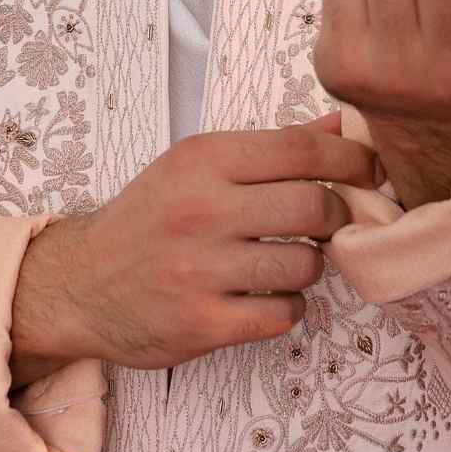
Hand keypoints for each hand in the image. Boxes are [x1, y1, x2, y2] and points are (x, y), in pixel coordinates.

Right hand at [47, 112, 383, 370]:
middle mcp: (202, 210)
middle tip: (326, 224)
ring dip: (309, 266)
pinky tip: (265, 297)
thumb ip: (268, 149)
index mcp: (203, 161)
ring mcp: (201, 270)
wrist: (80, 282)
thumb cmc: (148, 219)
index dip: (350, 159)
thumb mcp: (195, 166)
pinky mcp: (202, 323)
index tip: (370, 171)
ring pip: (305, 264)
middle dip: (335, 217)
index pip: (301, 149)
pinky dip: (287, 307)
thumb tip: (338, 128)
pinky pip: (283, 314)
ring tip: (284, 262)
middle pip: (314, 206)